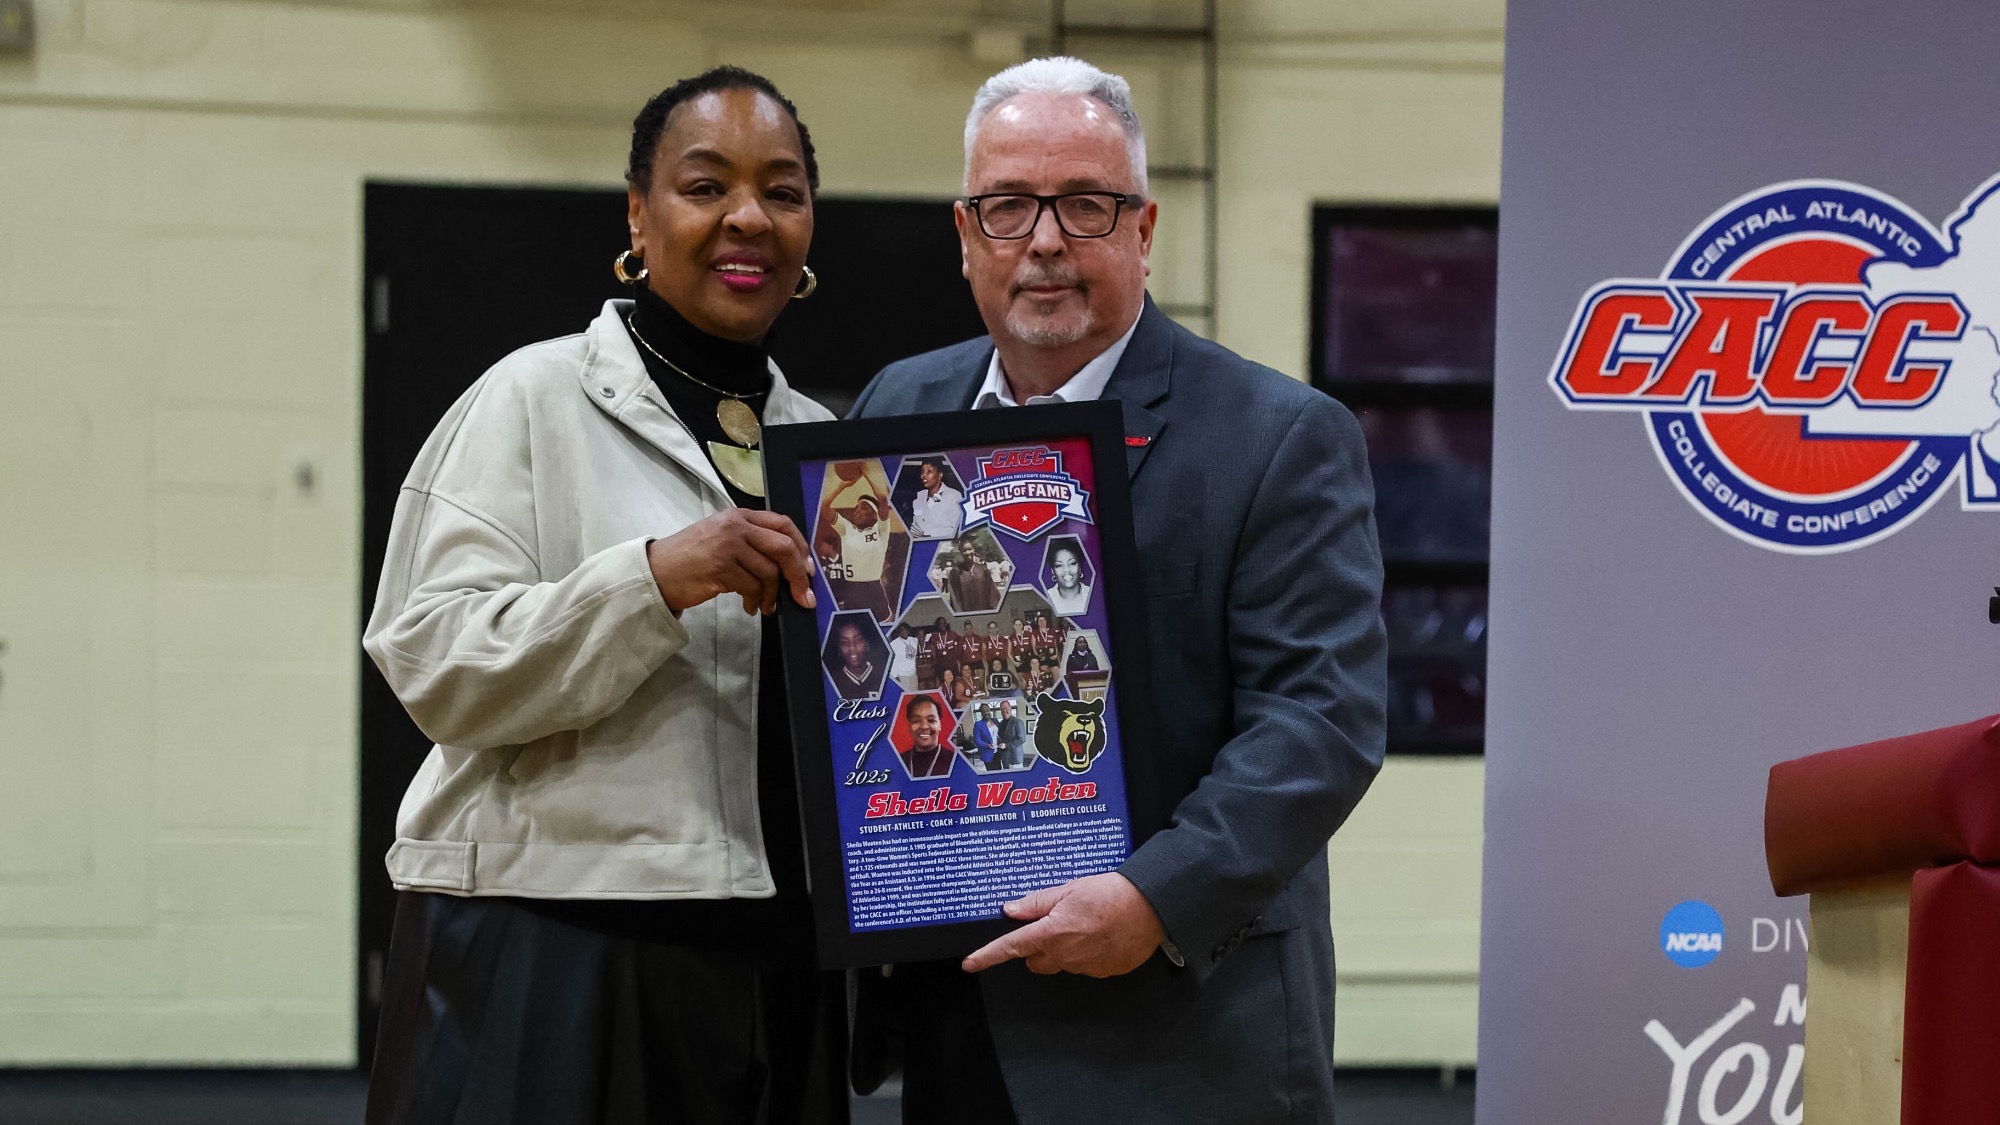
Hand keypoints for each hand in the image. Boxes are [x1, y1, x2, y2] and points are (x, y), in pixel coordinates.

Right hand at [647, 509, 815, 614]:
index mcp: (739, 515)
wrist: (656, 572)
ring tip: (765, 605)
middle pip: (783, 547)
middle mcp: (735, 526)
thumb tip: (788, 564)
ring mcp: (728, 545)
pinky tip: (749, 607)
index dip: (801, 547)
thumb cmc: (689, 558)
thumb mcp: (721, 538)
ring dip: (772, 595)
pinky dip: (756, 601)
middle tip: (802, 595)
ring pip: (769, 572)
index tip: (808, 569)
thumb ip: (751, 541)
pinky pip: (752, 587)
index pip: (783, 523)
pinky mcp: (721, 567)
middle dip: (798, 575)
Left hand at [962, 872, 1163, 977]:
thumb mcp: (1069, 889)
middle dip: (1036, 947)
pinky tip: (1100, 935)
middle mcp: (1065, 956)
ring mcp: (1085, 967)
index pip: (1011, 948)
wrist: (1152, 907)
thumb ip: (1037, 902)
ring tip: (1084, 924)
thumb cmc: (1111, 893)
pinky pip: (1084, 966)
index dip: (988, 956)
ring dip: (1063, 949)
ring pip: (1060, 963)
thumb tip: (1011, 910)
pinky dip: (1086, 953)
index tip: (969, 963)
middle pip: (1035, 960)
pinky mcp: (1104, 972)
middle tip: (1052, 924)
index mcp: (1052, 933)